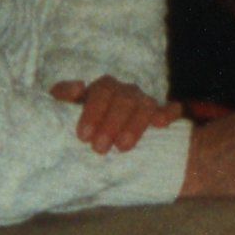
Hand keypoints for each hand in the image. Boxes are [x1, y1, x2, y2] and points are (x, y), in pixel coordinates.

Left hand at [50, 75, 183, 153]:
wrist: (101, 137)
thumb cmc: (82, 123)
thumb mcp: (65, 108)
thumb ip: (63, 95)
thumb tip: (79, 86)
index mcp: (105, 88)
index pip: (101, 92)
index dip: (93, 112)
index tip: (83, 136)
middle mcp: (126, 92)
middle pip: (123, 100)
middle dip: (111, 124)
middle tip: (99, 148)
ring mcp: (145, 102)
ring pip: (145, 106)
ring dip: (134, 125)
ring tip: (122, 147)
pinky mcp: (163, 114)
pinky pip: (171, 109)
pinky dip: (168, 113)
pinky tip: (162, 123)